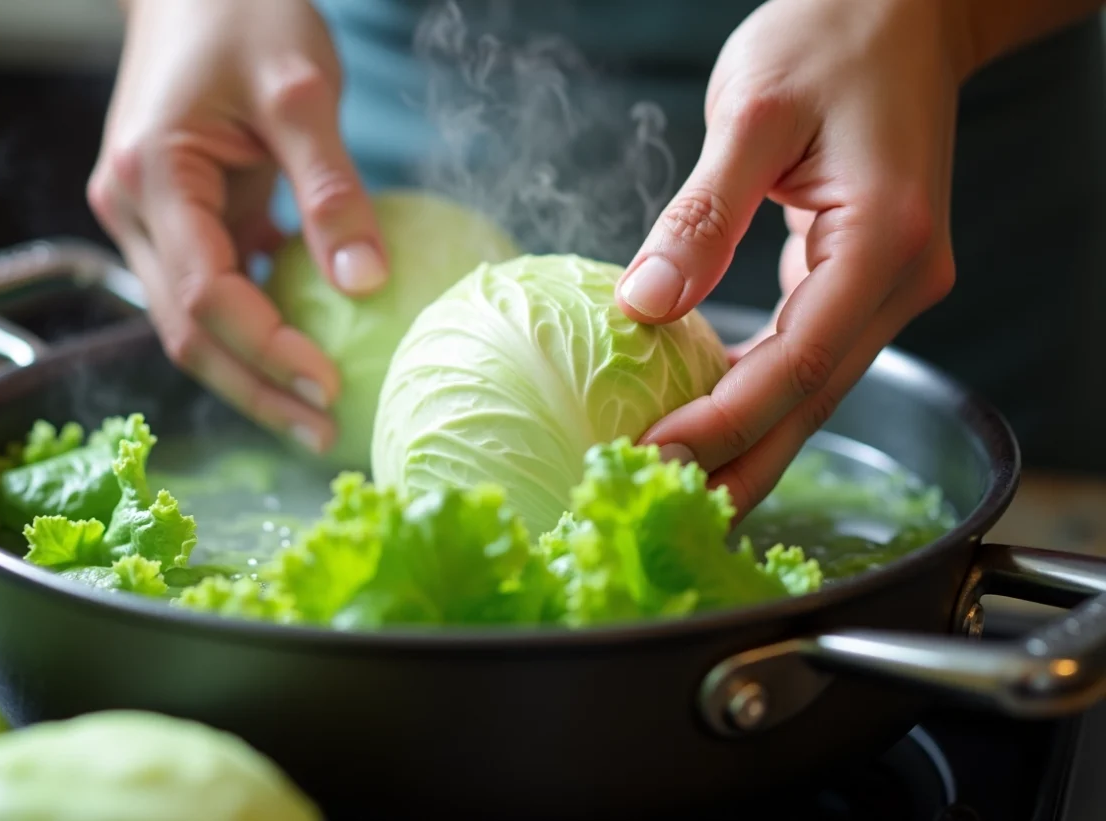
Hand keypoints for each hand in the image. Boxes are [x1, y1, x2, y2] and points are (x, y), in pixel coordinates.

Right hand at [88, 0, 387, 452]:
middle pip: (189, 332)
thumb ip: (331, 189)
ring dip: (254, 372)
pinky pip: (212, 292)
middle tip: (324, 434)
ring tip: (317, 414)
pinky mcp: (176, 219)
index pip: (207, 295)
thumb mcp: (302, 90)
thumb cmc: (245, 13)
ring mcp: (147, 219)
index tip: (330, 389)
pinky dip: (256, 329)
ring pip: (194, 323)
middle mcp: (132, 209)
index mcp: (152, 177)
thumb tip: (367, 283)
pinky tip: (308, 354)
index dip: (269, 351)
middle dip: (258, 390)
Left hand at [616, 0, 966, 517]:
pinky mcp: (860, 281)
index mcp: (881, 244)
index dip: (722, 424)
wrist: (903, 8)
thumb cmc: (829, 38)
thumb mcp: (752, 111)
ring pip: (810, 392)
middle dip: (737, 466)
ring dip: (746, 444)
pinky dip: (756, 397)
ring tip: (678, 491)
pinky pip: (806, 357)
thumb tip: (647, 304)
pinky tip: (707, 422)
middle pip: (810, 403)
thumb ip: (703, 213)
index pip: (794, 365)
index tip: (651, 460)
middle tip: (663, 517)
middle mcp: (897, 282)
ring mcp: (887, 287)